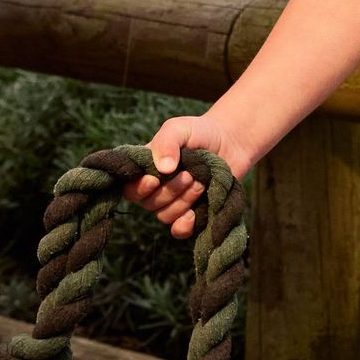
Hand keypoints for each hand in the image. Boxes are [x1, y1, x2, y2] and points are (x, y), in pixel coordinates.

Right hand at [122, 113, 250, 240]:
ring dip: (182, 201)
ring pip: (164, 215)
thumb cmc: (199, 132)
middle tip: (190, 174)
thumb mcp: (179, 129)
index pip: (129, 188)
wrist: (230, 142)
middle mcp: (156, 189)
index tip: (154, 180)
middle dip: (170, 191)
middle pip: (148, 203)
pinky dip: (183, 225)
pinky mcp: (191, 214)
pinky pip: (178, 230)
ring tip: (200, 182)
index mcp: (146, 169)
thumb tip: (162, 170)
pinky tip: (194, 214)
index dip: (138, 189)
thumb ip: (166, 143)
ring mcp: (173, 203)